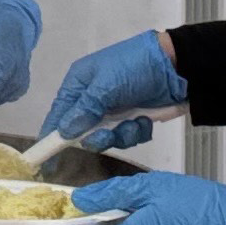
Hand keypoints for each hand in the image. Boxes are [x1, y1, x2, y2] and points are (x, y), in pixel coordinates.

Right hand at [41, 30, 187, 152]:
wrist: (180, 65)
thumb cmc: (136, 68)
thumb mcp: (106, 85)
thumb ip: (84, 109)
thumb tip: (63, 131)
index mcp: (80, 83)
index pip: (59, 113)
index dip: (52, 135)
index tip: (45, 160)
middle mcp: (94, 97)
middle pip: (83, 131)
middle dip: (96, 137)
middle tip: (107, 135)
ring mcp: (115, 109)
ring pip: (106, 137)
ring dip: (121, 134)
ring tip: (134, 122)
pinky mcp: (134, 117)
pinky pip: (127, 136)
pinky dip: (136, 131)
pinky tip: (146, 120)